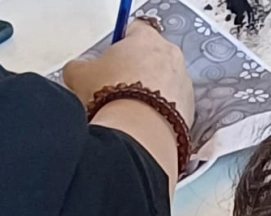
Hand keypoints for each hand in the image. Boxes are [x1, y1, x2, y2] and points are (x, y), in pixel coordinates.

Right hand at [62, 20, 195, 127]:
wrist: (138, 131)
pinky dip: (161, 109)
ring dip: (150, 90)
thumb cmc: (110, 94)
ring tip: (129, 106)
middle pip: (152, 56)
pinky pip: (174, 104)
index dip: (120, 42)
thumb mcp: (79, 74)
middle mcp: (171, 57)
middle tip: (116, 83)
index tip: (111, 56)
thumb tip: (80, 72)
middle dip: (135, 67)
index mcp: (146, 38)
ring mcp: (184, 83)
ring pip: (165, 81)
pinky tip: (144, 120)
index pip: (134, 29)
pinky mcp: (191, 108)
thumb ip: (81, 66)